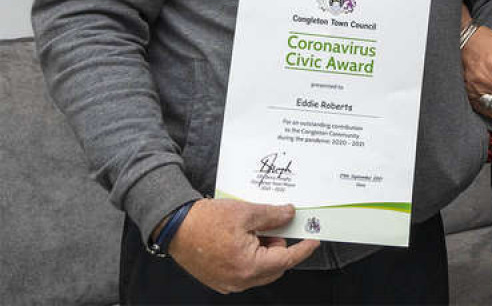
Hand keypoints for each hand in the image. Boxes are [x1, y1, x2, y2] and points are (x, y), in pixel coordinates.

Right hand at [168, 199, 318, 293]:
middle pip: (274, 267)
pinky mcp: (219, 280)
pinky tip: (244, 237)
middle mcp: (238, 281)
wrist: (174, 226)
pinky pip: (245, 271)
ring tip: (255, 229)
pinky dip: (251, 256)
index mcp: (248, 266)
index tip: (313, 240)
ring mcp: (227, 283)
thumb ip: (272, 216)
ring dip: (265, 251)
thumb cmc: (205, 220)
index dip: (302, 249)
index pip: (285, 260)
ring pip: (260, 270)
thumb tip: (289, 214)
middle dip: (279, 247)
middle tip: (276, 225)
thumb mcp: (246, 212)